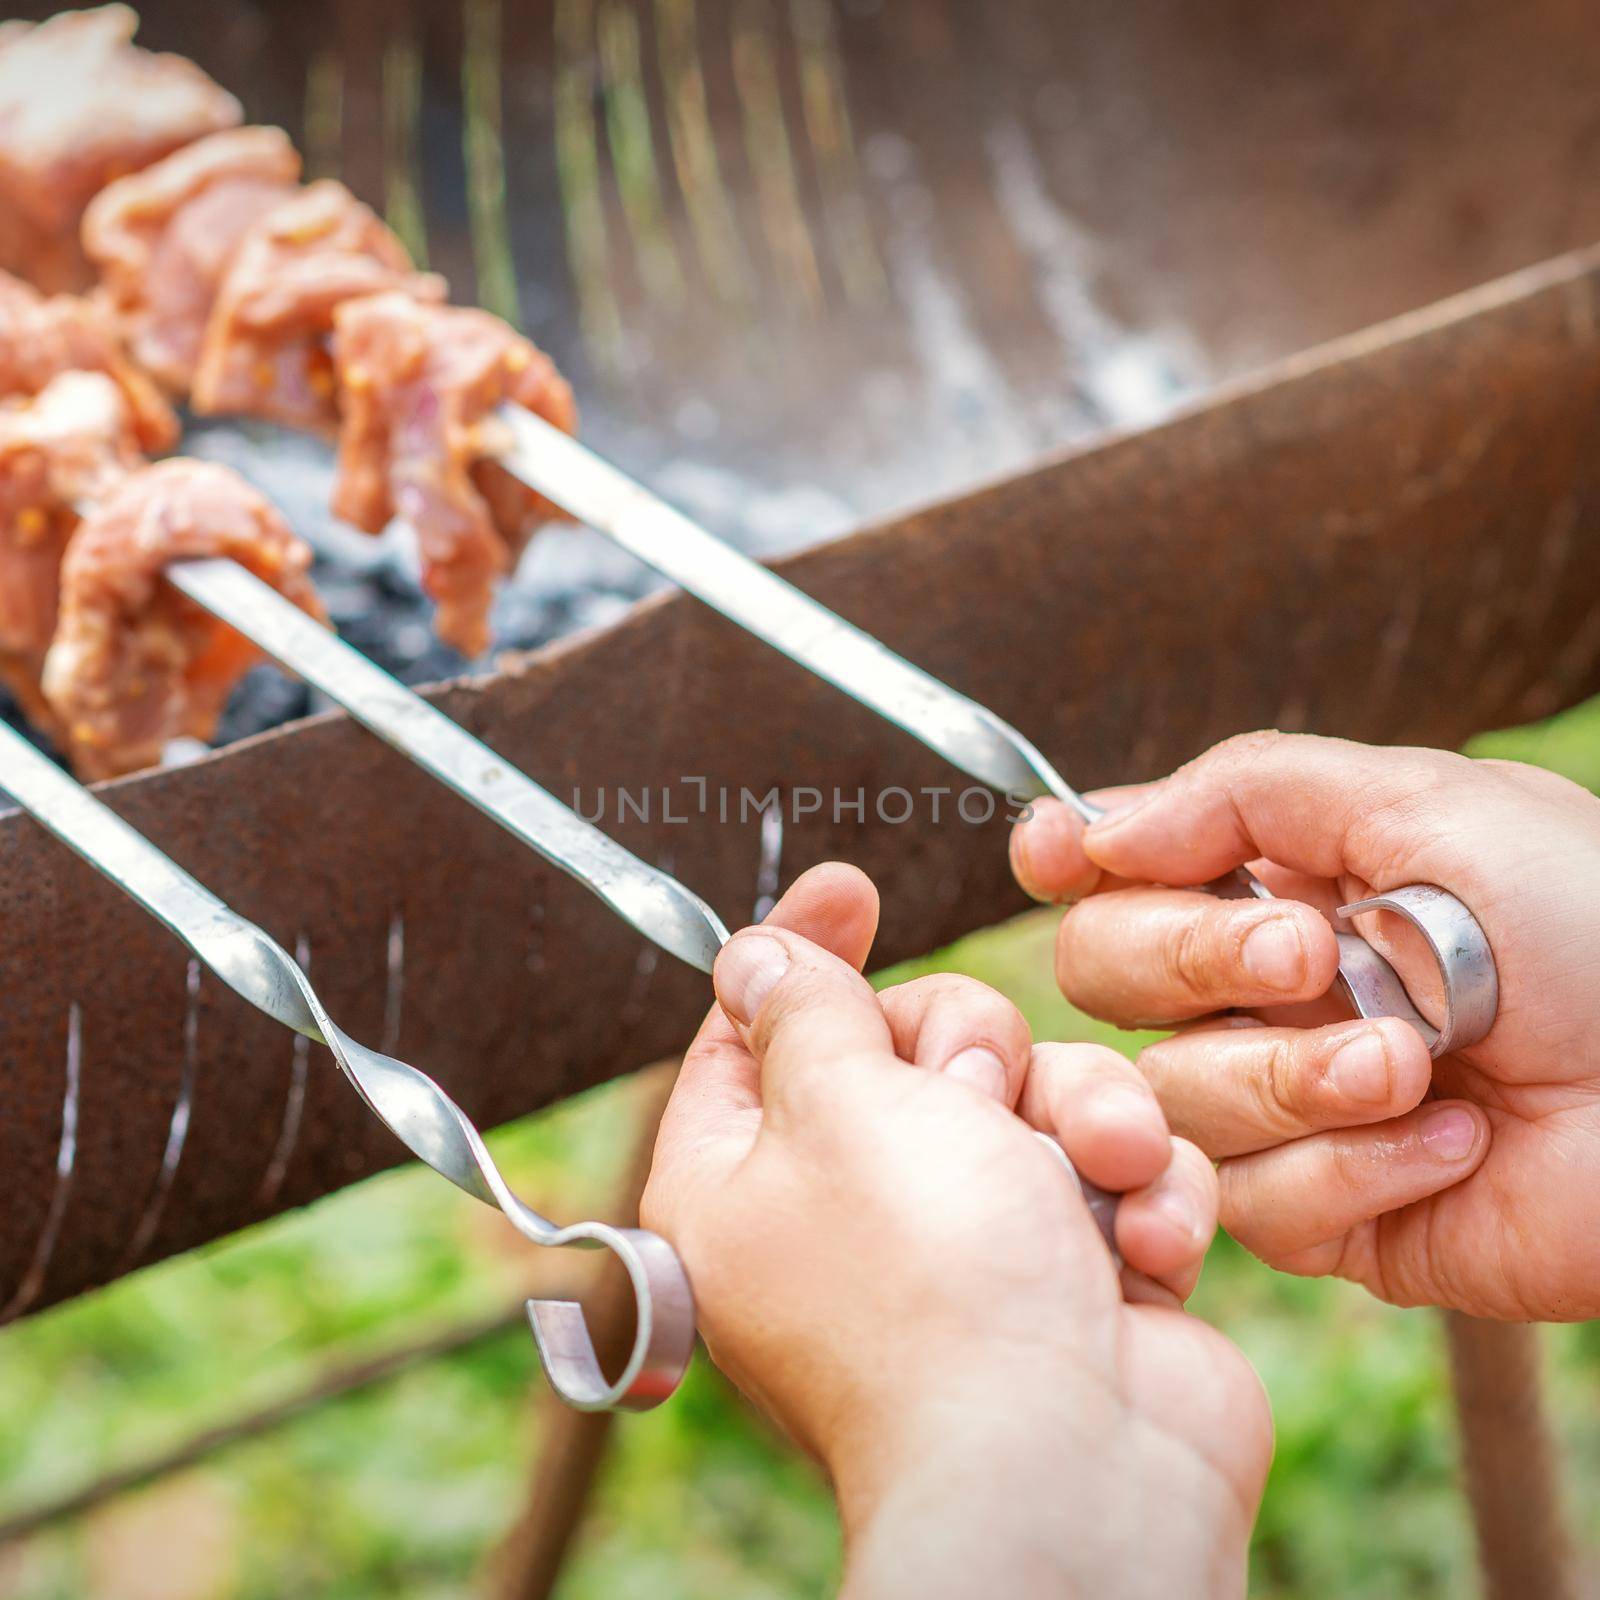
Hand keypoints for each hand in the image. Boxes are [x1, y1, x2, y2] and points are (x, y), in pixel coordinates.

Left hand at [644, 863, 1269, 1599]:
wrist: (1074, 1471)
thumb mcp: (844, 1103)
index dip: (801, 951)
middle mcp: (850, 1214)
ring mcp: (969, 1249)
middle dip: (974, 1050)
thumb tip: (751, 957)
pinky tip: (1143, 1251)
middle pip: (912, 1045)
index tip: (848, 888)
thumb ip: (806, 1011)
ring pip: (1031, 1096)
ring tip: (1097, 1178)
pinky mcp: (1074, 1277)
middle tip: (982, 1100)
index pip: (750, 1031)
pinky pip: (1111, 1169)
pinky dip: (1138, 1195)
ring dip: (1080, 1119)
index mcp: (746, 1181)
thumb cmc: (934, 1286)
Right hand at [1010, 730, 1599, 1319]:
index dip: (1066, 860)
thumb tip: (1089, 829)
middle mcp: (1257, 992)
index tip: (1055, 855)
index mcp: (1277, 882)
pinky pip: (1250, 1204)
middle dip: (1192, 961)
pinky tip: (1452, 1145)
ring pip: (1168, 1098)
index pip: (1115, 871)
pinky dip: (1351, 1171)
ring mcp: (1282, 1106)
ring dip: (1293, 1080)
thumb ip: (1244, 790)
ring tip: (1419, 1067)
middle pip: (1102, 976)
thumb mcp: (1425, 804)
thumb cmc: (1592, 924)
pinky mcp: (1324, 1214)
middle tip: (1312, 957)